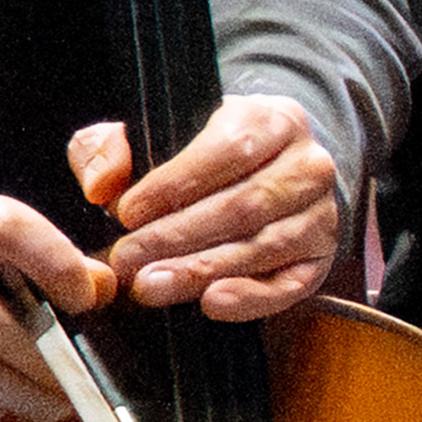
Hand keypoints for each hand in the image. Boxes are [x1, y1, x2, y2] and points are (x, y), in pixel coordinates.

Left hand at [80, 90, 349, 325]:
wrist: (273, 168)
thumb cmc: (208, 152)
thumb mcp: (158, 129)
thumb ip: (114, 147)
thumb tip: (100, 185)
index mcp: (273, 119)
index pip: (229, 150)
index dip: (176, 184)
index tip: (127, 212)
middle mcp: (308, 166)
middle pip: (243, 205)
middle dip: (178, 237)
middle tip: (129, 260)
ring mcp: (321, 215)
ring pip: (262, 246)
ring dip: (203, 270)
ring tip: (152, 285)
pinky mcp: (320, 259)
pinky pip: (289, 285)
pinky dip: (251, 298)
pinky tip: (212, 302)